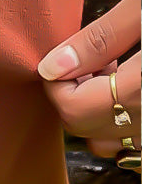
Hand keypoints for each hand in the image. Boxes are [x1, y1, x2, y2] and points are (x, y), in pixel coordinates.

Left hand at [37, 0, 139, 160]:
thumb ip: (100, 39)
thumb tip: (51, 66)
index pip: (74, 110)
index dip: (57, 82)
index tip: (62, 57)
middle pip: (90, 130)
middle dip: (77, 97)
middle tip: (93, 60)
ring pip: (115, 143)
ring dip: (102, 113)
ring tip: (117, 71)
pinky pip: (137, 144)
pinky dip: (126, 123)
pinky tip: (133, 86)